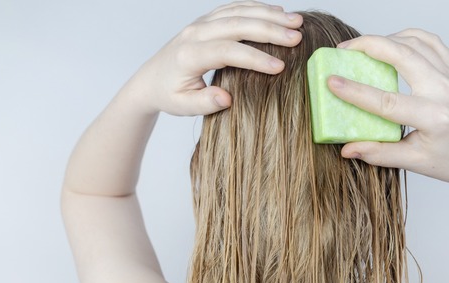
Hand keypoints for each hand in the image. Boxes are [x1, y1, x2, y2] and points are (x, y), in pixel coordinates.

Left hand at [129, 1, 302, 116]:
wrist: (151, 79)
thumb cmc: (169, 95)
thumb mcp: (183, 107)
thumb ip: (204, 103)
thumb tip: (227, 98)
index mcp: (189, 55)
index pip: (226, 52)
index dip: (254, 59)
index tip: (280, 68)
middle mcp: (194, 33)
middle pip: (236, 25)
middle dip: (269, 30)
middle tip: (297, 37)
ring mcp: (201, 23)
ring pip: (238, 12)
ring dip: (269, 14)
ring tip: (296, 22)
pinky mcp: (207, 20)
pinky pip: (234, 8)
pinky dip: (257, 8)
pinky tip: (278, 13)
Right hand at [327, 29, 448, 185]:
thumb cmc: (446, 161)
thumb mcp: (412, 162)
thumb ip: (378, 154)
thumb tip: (346, 149)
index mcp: (435, 119)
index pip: (388, 102)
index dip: (356, 92)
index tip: (332, 81)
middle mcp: (446, 92)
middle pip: (403, 56)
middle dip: (369, 46)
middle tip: (344, 49)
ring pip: (416, 42)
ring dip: (386, 39)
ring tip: (363, 48)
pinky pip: (430, 41)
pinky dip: (407, 36)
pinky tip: (390, 43)